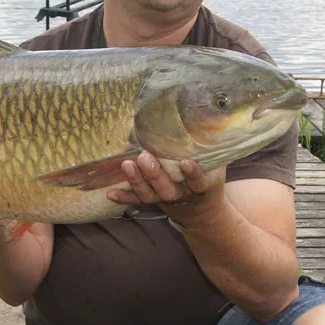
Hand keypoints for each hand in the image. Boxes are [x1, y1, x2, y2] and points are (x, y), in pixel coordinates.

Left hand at [107, 151, 225, 223]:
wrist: (200, 206)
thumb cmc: (207, 175)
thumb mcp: (214, 163)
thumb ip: (210, 145)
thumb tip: (207, 117)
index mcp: (201, 185)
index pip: (198, 181)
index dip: (192, 173)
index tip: (185, 162)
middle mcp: (181, 194)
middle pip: (168, 189)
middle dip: (155, 174)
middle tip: (144, 157)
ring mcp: (165, 199)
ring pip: (149, 194)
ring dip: (136, 181)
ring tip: (126, 164)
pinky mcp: (153, 200)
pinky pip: (137, 200)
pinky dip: (124, 197)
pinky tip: (110, 194)